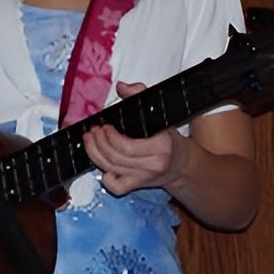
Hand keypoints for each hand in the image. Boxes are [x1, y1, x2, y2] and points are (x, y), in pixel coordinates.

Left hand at [83, 81, 188, 195]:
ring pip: (112, 169)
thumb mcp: (158, 113)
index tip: (103, 125)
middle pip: (115, 157)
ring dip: (95, 154)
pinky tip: (102, 165)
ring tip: (90, 140)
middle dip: (98, 143)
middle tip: (92, 131)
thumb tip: (122, 87)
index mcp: (161, 145)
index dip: (109, 136)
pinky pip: (117, 187)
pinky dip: (105, 178)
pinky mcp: (138, 186)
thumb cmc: (168, 138)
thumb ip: (140, 94)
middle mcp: (153, 163)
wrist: (183, 165)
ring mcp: (145, 176)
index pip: (127, 146)